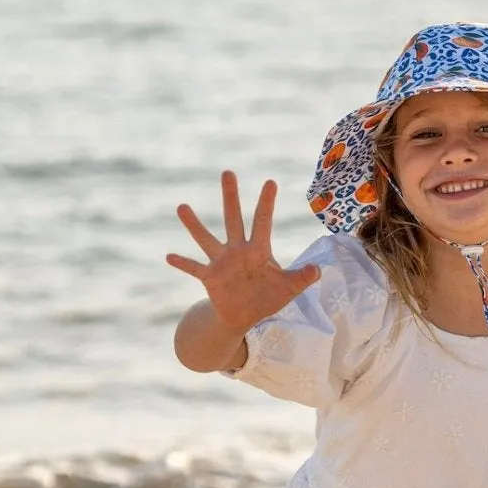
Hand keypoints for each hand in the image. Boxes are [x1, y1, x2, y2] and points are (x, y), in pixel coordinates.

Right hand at [167, 172, 319, 334]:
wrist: (245, 315)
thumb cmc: (268, 297)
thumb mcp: (289, 289)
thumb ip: (302, 278)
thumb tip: (318, 270)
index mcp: (259, 250)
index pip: (263, 222)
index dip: (266, 203)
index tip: (270, 182)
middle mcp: (238, 250)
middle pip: (234, 219)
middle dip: (231, 197)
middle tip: (228, 172)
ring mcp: (222, 262)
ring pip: (206, 238)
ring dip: (194, 225)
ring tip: (182, 206)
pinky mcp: (210, 277)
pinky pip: (194, 268)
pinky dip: (183, 263)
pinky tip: (169, 256)